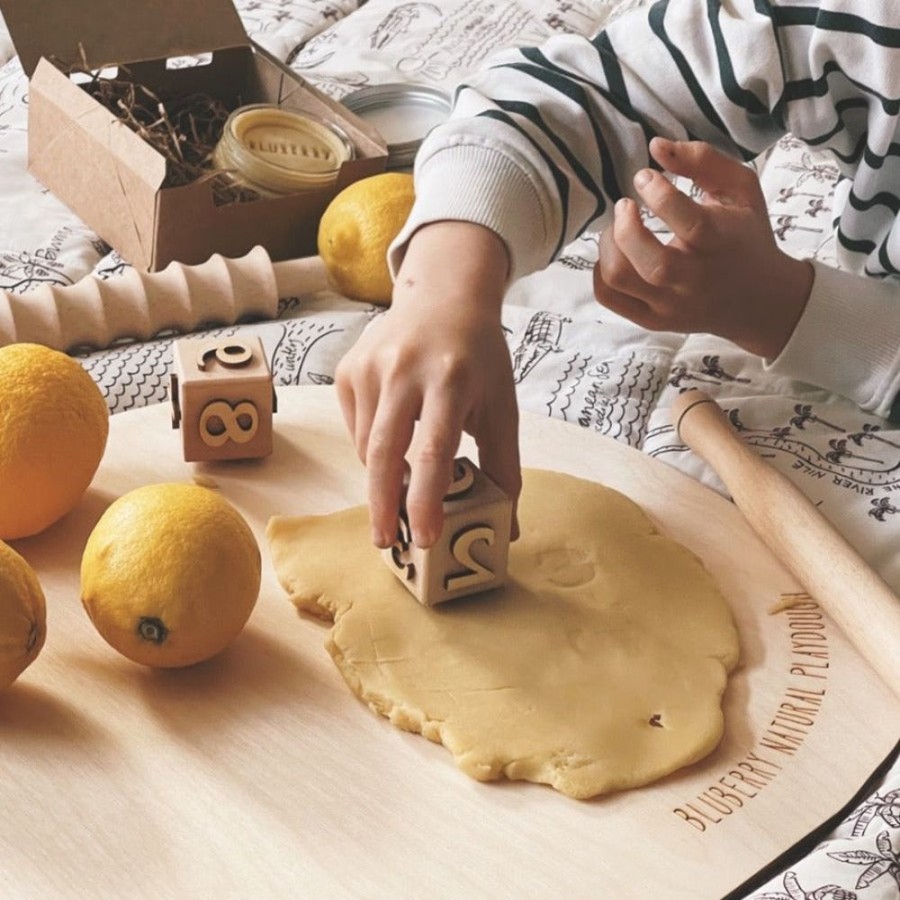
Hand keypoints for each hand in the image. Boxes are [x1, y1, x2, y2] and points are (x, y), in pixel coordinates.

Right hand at [335, 221, 520, 548]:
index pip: (432, 449)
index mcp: (450, 379)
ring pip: (366, 446)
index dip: (426, 497)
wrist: (442, 297)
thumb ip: (504, 465)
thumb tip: (506, 526)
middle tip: (387, 542)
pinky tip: (395, 431)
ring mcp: (369, 368)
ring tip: (404, 478)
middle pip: (383, 452)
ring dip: (383, 475)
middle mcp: (404, 370)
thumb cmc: (479, 358)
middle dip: (383, 505)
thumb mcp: (501, 404)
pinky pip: (355, 429)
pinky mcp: (348, 370)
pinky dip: (372, 446)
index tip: (425, 538)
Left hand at [593, 137, 813, 358]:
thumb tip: (656, 146)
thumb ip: (703, 161)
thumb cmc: (745, 236)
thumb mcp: (740, 191)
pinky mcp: (654, 320)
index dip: (656, 192)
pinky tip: (615, 255)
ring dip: (608, 246)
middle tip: (626, 206)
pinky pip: (611, 299)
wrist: (759, 300)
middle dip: (625, 224)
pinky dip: (600, 273)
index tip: (644, 177)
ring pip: (620, 278)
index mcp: (719, 241)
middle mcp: (693, 278)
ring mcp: (670, 304)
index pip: (683, 218)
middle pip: (646, 256)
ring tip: (618, 230)